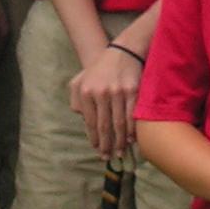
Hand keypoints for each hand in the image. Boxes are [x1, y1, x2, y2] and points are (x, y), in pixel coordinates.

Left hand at [66, 42, 143, 159]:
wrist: (123, 51)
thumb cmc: (100, 69)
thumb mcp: (80, 80)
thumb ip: (76, 100)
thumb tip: (82, 119)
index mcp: (86, 92)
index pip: (90, 122)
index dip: (94, 139)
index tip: (98, 150)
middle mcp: (100, 93)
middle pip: (104, 126)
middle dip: (106, 145)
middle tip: (108, 157)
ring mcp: (117, 92)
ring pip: (118, 123)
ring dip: (120, 141)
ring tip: (120, 152)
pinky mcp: (133, 91)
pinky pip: (132, 115)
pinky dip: (132, 130)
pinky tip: (132, 139)